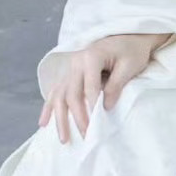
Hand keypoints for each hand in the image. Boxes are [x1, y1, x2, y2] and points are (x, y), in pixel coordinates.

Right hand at [38, 32, 171, 143]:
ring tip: (63, 138)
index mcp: (92, 56)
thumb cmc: (132, 51)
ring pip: (60, 95)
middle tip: (85, 136)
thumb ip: (115, 85)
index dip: (92, 107)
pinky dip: (48, 107)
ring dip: (59, 117)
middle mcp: (77, 61)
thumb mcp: (129, 66)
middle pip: (72, 94)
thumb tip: (105, 108)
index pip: (89, 87)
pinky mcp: (70, 72)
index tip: (96, 125)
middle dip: (77, 117)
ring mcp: (71, 67)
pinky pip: (56, 91)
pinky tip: (43, 123)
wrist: (130, 36)